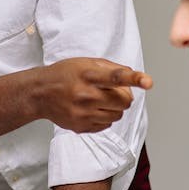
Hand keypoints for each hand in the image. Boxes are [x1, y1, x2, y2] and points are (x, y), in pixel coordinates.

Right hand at [34, 58, 152, 132]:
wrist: (40, 94)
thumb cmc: (65, 75)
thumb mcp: (85, 62)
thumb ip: (111, 68)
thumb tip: (132, 76)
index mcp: (88, 75)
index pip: (115, 77)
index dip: (134, 78)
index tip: (148, 82)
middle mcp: (85, 95)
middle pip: (124, 101)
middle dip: (124, 96)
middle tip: (113, 91)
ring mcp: (82, 114)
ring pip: (118, 115)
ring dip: (114, 108)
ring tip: (99, 100)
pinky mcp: (81, 127)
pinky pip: (107, 125)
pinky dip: (104, 118)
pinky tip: (91, 109)